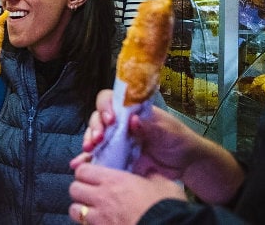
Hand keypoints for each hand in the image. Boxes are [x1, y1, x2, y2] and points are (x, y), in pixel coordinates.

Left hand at [68, 164, 184, 223]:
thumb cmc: (166, 206)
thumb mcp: (162, 183)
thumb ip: (150, 175)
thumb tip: (149, 172)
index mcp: (113, 180)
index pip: (82, 170)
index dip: (86, 173)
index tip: (93, 177)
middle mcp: (101, 197)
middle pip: (73, 189)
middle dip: (80, 190)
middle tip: (92, 194)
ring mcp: (99, 218)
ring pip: (74, 210)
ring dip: (81, 209)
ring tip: (93, 211)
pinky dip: (88, 224)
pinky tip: (100, 223)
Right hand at [70, 89, 189, 179]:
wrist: (186, 164)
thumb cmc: (178, 140)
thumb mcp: (167, 132)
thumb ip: (150, 126)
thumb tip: (133, 120)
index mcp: (131, 110)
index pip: (111, 100)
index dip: (106, 107)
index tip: (110, 119)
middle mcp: (120, 122)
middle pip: (98, 117)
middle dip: (95, 126)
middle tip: (98, 138)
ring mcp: (116, 140)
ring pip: (94, 135)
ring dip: (89, 140)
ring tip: (89, 149)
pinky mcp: (115, 156)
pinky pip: (98, 156)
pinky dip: (86, 159)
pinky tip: (78, 163)